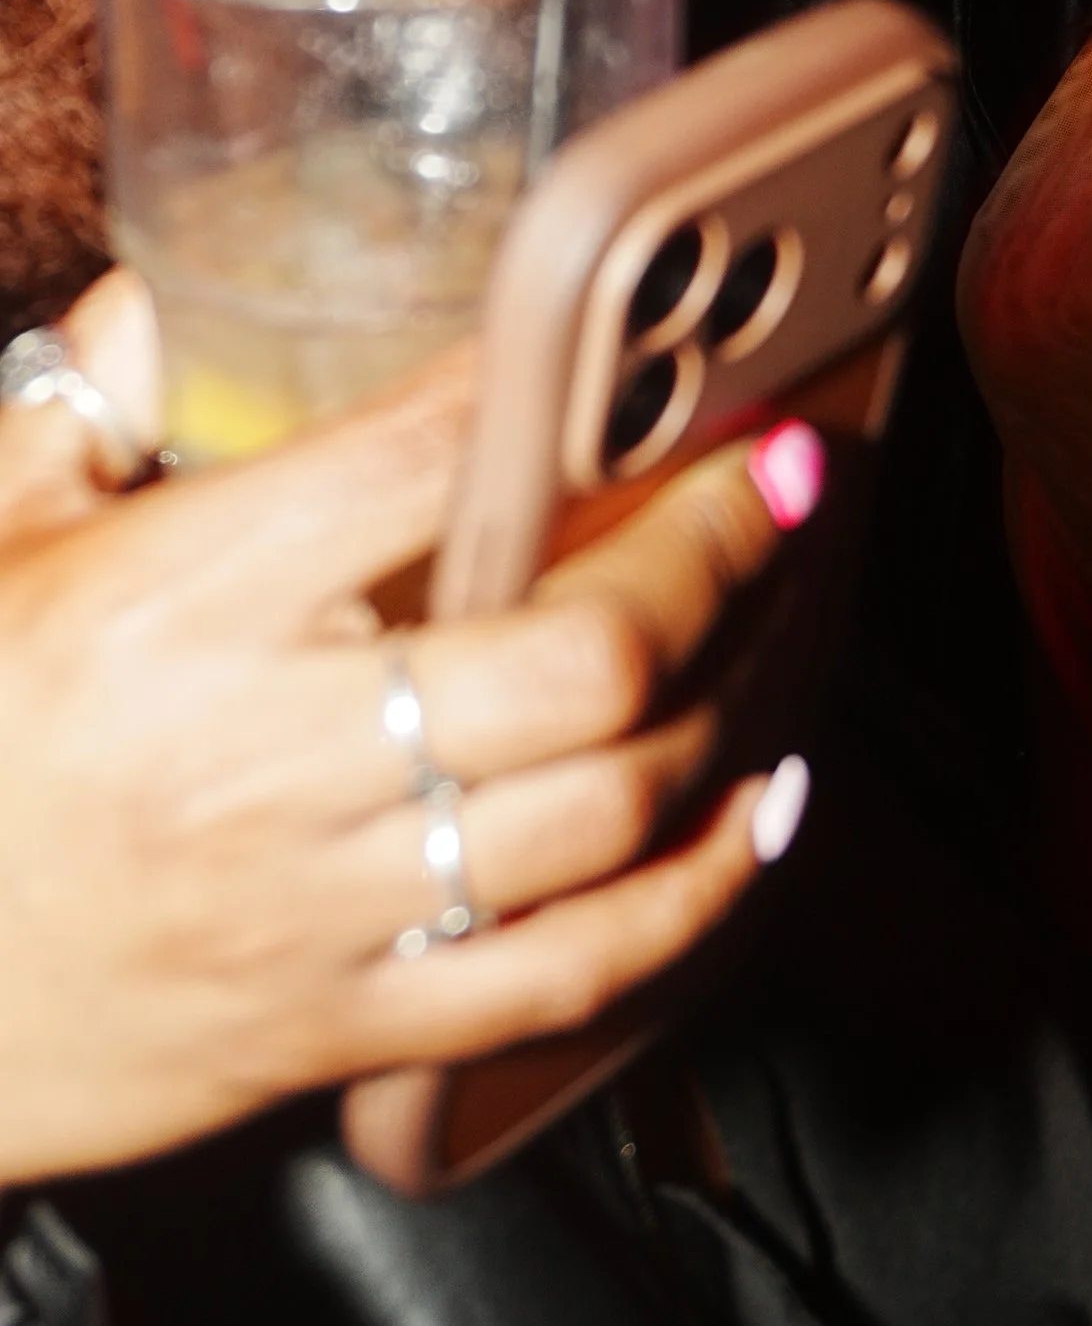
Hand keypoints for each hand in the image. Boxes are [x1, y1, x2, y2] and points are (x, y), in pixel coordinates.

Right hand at [0, 276, 808, 1184]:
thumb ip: (81, 409)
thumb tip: (155, 297)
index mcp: (185, 603)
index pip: (429, 460)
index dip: (558, 384)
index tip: (642, 335)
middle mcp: (271, 755)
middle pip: (577, 653)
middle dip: (708, 553)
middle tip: (767, 478)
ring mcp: (323, 902)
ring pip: (605, 806)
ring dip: (728, 698)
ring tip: (775, 615)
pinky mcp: (346, 1028)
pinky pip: (567, 971)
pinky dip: (695, 895)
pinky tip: (753, 819)